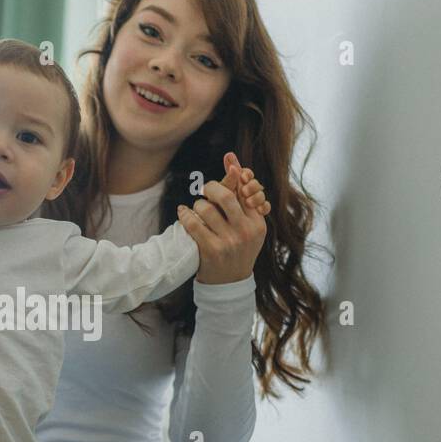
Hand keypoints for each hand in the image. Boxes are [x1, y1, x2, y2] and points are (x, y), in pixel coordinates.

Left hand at [178, 151, 268, 284]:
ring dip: (197, 205)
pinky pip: (193, 224)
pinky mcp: (212, 250)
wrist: (230, 283)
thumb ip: (241, 195)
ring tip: (196, 209)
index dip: (235, 175)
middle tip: (205, 189)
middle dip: (211, 188)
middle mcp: (245, 231)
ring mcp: (229, 242)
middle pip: (225, 196)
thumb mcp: (248, 226)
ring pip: (206, 209)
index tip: (228, 166)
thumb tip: (231, 158)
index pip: (245, 190)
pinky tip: (183, 213)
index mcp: (257, 223)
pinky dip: (185, 215)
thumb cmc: (238, 248)